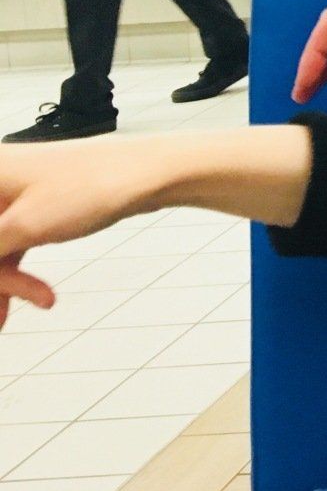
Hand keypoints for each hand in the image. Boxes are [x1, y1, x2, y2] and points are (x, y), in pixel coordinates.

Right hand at [0, 140, 168, 327]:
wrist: (149, 173)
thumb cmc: (92, 185)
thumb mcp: (22, 226)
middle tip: (1, 317)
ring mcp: (16, 194)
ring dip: (4, 282)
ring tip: (15, 315)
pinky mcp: (37, 207)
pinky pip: (14, 244)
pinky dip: (19, 272)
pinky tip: (38, 297)